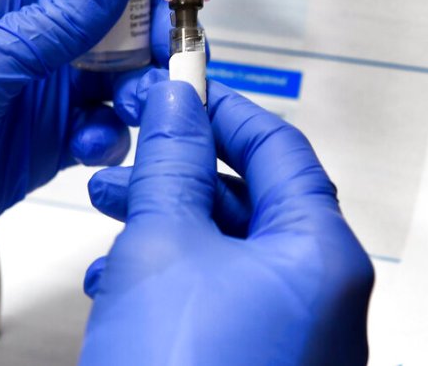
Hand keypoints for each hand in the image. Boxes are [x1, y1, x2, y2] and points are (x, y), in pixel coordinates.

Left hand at [0, 0, 146, 294]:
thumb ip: (60, 15)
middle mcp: (24, 33)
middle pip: (111, 9)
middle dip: (148, 25)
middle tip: (169, 47)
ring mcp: (37, 86)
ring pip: (116, 69)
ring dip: (139, 83)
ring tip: (136, 104)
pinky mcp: (46, 137)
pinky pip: (101, 124)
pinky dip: (110, 133)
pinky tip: (92, 146)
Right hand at [81, 77, 373, 364]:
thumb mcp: (163, 245)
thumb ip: (171, 163)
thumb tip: (176, 103)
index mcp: (319, 256)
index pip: (280, 149)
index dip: (224, 110)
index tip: (180, 90)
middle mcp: (318, 297)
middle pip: (251, 199)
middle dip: (180, 168)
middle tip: (133, 143)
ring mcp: (289, 338)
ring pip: (224, 250)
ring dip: (164, 220)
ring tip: (109, 205)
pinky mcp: (251, 364)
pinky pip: (214, 299)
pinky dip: (168, 275)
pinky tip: (115, 280)